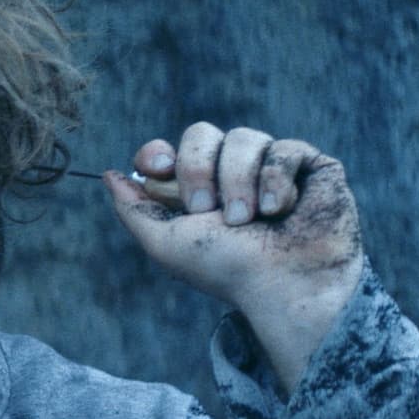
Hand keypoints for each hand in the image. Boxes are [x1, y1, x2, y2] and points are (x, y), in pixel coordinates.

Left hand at [103, 122, 364, 392]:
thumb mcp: (165, 243)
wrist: (285, 285)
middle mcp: (231, 175)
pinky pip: (284, 148)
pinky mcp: (309, 168)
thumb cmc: (227, 270)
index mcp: (196, 192)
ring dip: (238, 180)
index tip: (159, 169)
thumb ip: (133, 209)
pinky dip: (275, 180)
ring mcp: (271, 168)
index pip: (170, 150)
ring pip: (244, 137)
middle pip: (202, 133)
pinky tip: (280, 209)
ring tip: (248, 218)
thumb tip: (109, 175)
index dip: (159, 153)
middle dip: (198, 167)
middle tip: (206, 209)